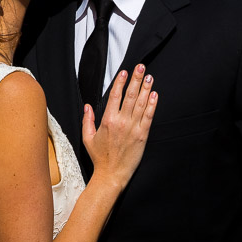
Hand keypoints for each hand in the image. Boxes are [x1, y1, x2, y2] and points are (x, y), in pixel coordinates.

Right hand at [82, 65, 157, 190]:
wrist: (112, 175)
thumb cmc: (100, 157)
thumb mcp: (88, 138)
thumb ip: (87, 120)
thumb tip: (88, 106)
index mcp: (107, 120)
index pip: (115, 96)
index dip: (120, 82)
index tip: (124, 71)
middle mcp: (121, 122)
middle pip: (130, 95)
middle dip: (136, 79)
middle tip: (141, 67)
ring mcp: (133, 128)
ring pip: (140, 104)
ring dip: (146, 88)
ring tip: (149, 77)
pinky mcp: (142, 135)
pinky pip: (148, 116)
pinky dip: (152, 104)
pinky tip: (154, 94)